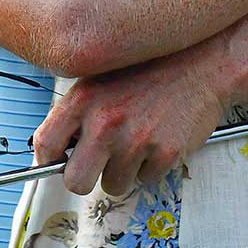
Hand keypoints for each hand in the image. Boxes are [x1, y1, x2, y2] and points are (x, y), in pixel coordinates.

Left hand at [31, 38, 229, 197]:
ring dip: (124, 171)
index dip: (49, 160)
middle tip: (98, 164)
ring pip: (113, 185)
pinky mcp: (165, 154)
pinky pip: (146, 180)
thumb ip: (77, 112)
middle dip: (86, 178)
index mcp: (83, 99)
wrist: (201, 62)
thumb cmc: (150, 69)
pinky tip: (158, 138)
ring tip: (137, 140)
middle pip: (75, 182)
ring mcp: (136, 140)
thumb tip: (56, 149)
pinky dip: (151, 166)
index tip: (58, 162)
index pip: (45, 146)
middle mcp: (106, 121)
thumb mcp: (101, 78)